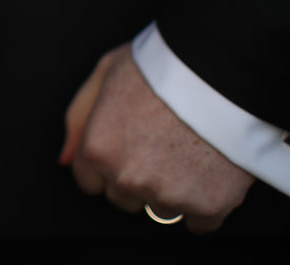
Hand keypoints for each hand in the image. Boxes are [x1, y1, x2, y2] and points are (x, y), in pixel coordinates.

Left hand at [60, 43, 253, 232]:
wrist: (222, 71)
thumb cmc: (164, 67)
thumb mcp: (105, 74)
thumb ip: (79, 120)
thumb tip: (66, 159)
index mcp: (99, 148)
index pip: (89, 182)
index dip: (107, 161)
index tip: (127, 147)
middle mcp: (128, 177)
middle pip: (123, 198)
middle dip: (136, 176)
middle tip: (159, 145)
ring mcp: (169, 194)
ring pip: (161, 209)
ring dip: (172, 189)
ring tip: (187, 151)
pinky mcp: (210, 205)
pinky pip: (200, 223)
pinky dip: (206, 203)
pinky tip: (209, 172)